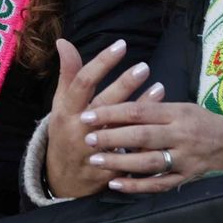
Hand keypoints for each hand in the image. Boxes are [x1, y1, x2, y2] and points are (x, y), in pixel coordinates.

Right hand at [44, 38, 161, 198]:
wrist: (63, 180)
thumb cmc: (65, 132)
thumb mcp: (61, 105)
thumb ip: (68, 75)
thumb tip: (64, 41)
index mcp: (65, 112)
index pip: (82, 83)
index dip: (101, 63)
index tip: (121, 45)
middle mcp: (78, 130)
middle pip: (103, 105)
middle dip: (124, 85)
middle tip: (144, 67)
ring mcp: (93, 150)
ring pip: (119, 128)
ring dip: (141, 108)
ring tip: (160, 88)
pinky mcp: (108, 167)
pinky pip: (129, 151)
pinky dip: (144, 137)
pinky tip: (160, 121)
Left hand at [80, 101, 222, 193]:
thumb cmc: (202, 122)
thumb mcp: (182, 107)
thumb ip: (154, 110)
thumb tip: (118, 110)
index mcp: (177, 114)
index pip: (140, 111)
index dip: (112, 113)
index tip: (89, 114)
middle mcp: (180, 135)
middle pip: (142, 136)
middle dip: (112, 137)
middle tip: (87, 138)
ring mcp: (184, 159)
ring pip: (148, 162)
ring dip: (120, 162)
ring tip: (96, 160)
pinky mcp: (186, 178)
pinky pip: (158, 184)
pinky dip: (136, 186)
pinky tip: (116, 184)